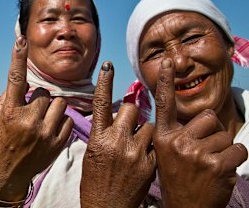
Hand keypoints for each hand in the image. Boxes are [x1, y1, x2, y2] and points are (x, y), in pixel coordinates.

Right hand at [0, 36, 73, 200]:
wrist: (7, 175)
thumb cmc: (1, 142)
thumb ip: (11, 98)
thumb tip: (23, 77)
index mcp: (10, 113)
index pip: (15, 79)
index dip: (17, 57)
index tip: (20, 40)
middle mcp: (28, 121)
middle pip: (44, 92)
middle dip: (38, 99)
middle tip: (30, 112)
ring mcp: (45, 133)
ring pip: (59, 103)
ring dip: (52, 108)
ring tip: (41, 121)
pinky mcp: (58, 143)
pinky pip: (67, 119)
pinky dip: (60, 122)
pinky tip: (49, 131)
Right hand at [81, 62, 155, 207]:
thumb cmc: (95, 183)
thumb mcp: (91, 155)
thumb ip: (102, 135)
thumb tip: (113, 119)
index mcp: (97, 138)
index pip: (101, 103)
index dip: (105, 82)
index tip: (109, 66)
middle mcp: (115, 141)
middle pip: (131, 110)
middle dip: (132, 116)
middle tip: (128, 130)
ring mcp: (134, 152)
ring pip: (148, 126)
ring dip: (145, 133)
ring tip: (137, 150)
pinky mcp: (150, 163)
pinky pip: (157, 144)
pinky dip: (154, 148)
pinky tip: (144, 160)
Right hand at [153, 59, 246, 207]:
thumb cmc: (179, 179)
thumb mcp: (167, 154)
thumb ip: (176, 133)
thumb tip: (200, 116)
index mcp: (162, 137)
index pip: (164, 104)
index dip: (165, 81)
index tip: (168, 62)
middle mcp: (176, 142)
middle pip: (208, 118)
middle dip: (212, 132)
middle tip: (203, 153)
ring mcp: (196, 154)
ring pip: (225, 135)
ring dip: (224, 150)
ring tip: (210, 166)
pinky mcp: (216, 165)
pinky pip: (239, 149)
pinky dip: (236, 160)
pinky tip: (222, 172)